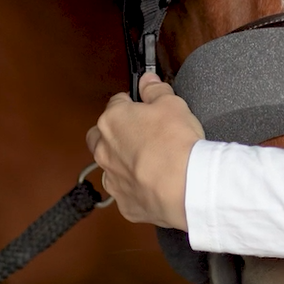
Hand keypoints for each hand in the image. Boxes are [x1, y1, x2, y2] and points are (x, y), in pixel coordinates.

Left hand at [86, 73, 204, 229]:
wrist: (184, 185)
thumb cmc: (175, 140)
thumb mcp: (172, 103)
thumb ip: (155, 89)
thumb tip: (147, 80)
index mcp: (113, 120)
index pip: (116, 103)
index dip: (133, 103)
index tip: (145, 107)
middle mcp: (104, 149)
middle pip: (100, 135)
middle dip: (115, 132)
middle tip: (141, 133)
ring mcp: (111, 179)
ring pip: (110, 165)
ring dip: (123, 161)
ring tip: (150, 161)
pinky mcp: (123, 203)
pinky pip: (125, 191)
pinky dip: (136, 186)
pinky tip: (155, 183)